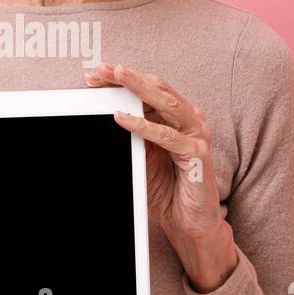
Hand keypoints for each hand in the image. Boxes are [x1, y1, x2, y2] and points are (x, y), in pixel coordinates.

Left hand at [84, 61, 238, 292]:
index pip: (151, 89)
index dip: (124, 79)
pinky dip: (142, 125)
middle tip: (100, 70)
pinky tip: (121, 118)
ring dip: (136, 89)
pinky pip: (166, 136)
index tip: (96, 75)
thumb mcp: (143, 156)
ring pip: (165, 103)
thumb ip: (133, 134)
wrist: (190, 223)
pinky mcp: (197, 154)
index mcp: (179, 117)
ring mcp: (197, 135)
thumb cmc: (168, 190)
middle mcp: (190, 120)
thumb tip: (107, 112)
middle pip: (158, 88)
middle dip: (127, 77)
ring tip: (114, 78)